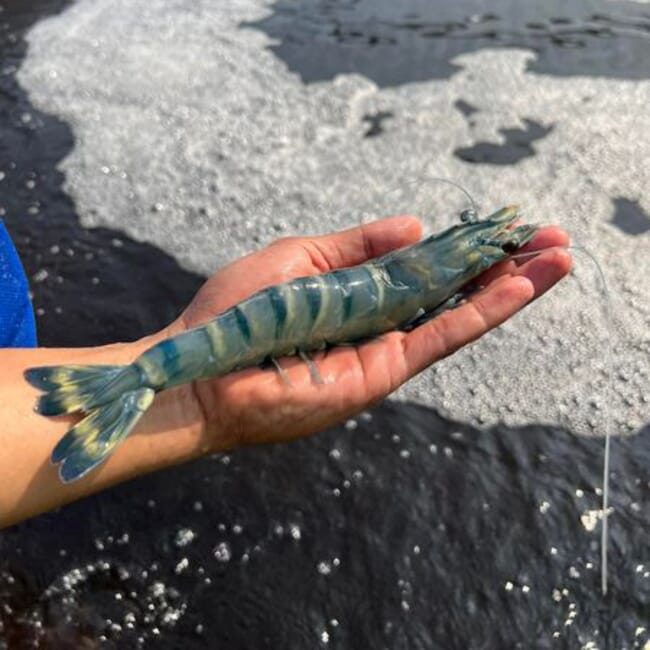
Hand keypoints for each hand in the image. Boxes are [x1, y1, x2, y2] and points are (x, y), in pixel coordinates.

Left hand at [172, 216, 571, 450]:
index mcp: (358, 298)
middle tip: (553, 240)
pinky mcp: (380, 375)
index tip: (505, 227)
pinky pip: (438, 339)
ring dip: (509, 288)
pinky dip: (480, 314)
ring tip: (558, 258)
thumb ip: (358, 248)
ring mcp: (382, 353)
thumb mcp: (302, 261)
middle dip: (503, 267)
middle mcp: (377, 327)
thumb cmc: (237, 312)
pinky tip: (516, 288)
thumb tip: (416, 225)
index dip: (466, 250)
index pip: (425, 272)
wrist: (200, 369)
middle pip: (452, 293)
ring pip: (457, 315)